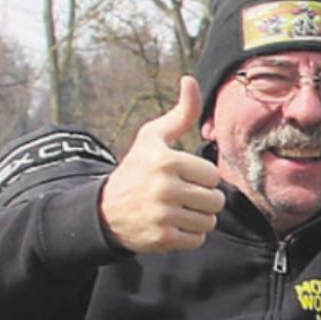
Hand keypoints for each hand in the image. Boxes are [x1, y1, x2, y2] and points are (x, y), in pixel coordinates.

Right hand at [97, 78, 223, 252]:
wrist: (105, 210)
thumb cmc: (137, 169)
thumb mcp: (154, 138)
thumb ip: (181, 113)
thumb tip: (190, 80)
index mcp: (167, 161)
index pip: (213, 176)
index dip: (201, 178)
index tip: (183, 177)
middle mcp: (165, 188)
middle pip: (215, 200)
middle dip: (203, 199)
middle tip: (181, 196)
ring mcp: (163, 215)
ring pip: (209, 221)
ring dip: (198, 218)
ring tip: (177, 210)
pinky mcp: (162, 238)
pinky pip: (197, 239)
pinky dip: (189, 235)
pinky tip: (171, 224)